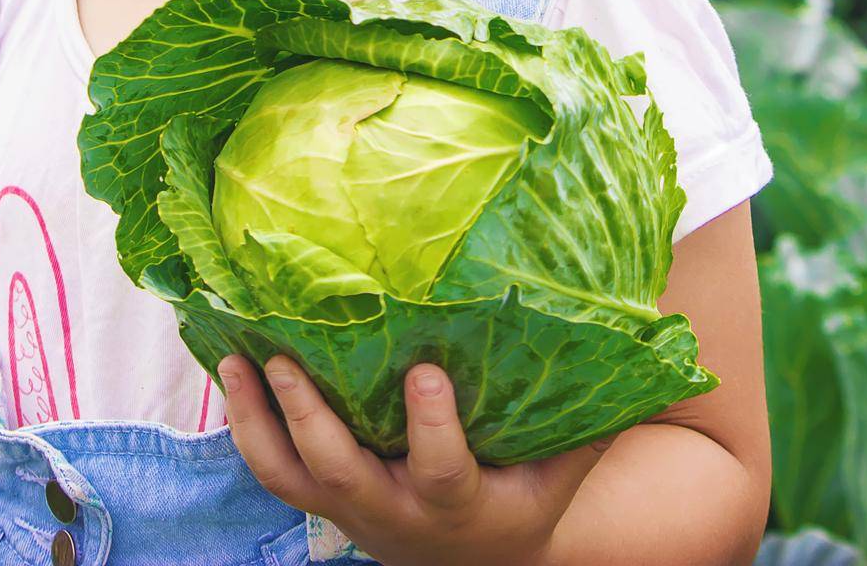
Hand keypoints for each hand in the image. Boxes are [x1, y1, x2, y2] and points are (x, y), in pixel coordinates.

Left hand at [217, 352, 618, 565]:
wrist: (481, 555)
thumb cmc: (530, 488)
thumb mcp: (565, 460)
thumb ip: (588, 404)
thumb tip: (635, 323)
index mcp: (465, 504)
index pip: (443, 472)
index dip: (432, 428)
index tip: (425, 372)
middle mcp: (398, 514)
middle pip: (343, 475)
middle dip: (313, 418)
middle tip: (289, 358)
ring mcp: (352, 507)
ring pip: (291, 476)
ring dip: (260, 418)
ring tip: (239, 357)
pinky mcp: (323, 496)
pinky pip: (273, 466)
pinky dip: (247, 418)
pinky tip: (231, 364)